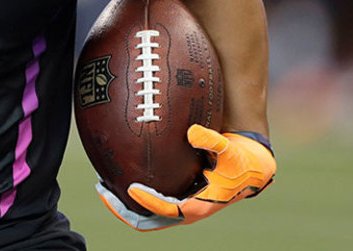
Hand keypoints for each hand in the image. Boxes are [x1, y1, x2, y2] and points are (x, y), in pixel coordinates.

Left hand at [97, 124, 275, 230]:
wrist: (251, 167)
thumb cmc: (240, 160)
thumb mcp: (229, 150)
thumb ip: (211, 140)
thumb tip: (191, 131)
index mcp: (198, 207)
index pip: (167, 211)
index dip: (148, 202)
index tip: (131, 188)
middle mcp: (185, 211)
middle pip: (147, 220)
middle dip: (122, 209)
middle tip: (102, 190)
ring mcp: (179, 206)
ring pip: (144, 214)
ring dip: (122, 203)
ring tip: (101, 184)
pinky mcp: (176, 198)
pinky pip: (149, 202)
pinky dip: (133, 194)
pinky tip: (117, 173)